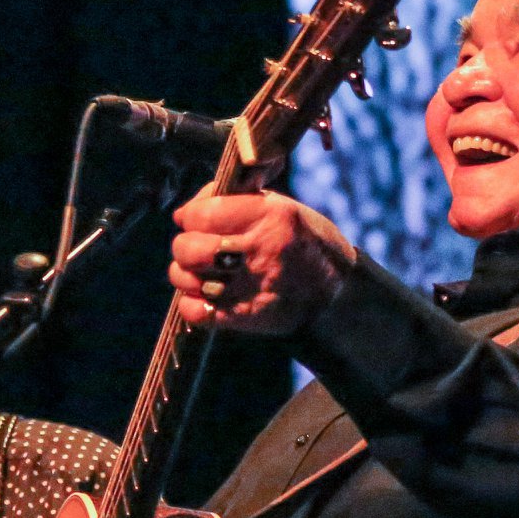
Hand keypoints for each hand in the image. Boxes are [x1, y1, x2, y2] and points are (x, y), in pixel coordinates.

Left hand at [169, 187, 356, 334]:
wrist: (335, 292)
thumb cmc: (303, 242)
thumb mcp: (282, 207)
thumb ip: (237, 201)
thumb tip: (192, 207)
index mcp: (269, 217)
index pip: (203, 214)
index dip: (190, 215)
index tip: (193, 218)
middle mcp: (258, 251)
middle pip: (189, 248)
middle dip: (184, 246)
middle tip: (194, 247)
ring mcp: (249, 287)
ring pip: (185, 278)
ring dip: (184, 274)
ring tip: (199, 272)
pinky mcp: (244, 316)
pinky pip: (194, 311)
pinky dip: (191, 305)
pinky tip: (204, 297)